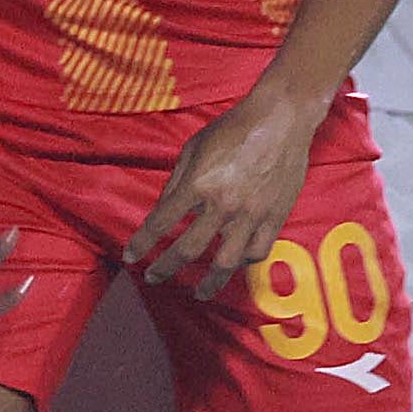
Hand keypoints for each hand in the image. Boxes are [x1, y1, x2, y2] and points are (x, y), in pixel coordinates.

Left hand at [127, 88, 324, 292]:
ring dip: (208, 283)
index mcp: (199, 184)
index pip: (161, 223)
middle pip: (188, 250)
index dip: (142, 243)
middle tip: (155, 278)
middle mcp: (222, 205)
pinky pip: (258, 251)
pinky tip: (236, 264)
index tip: (131, 256)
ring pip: (226, 263)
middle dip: (166, 268)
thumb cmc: (234, 127)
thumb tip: (164, 209)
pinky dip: (244, 262)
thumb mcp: (194, 147)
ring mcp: (251, 214)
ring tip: (200, 293)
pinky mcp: (274, 216)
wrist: (281, 118)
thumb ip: (177, 181)